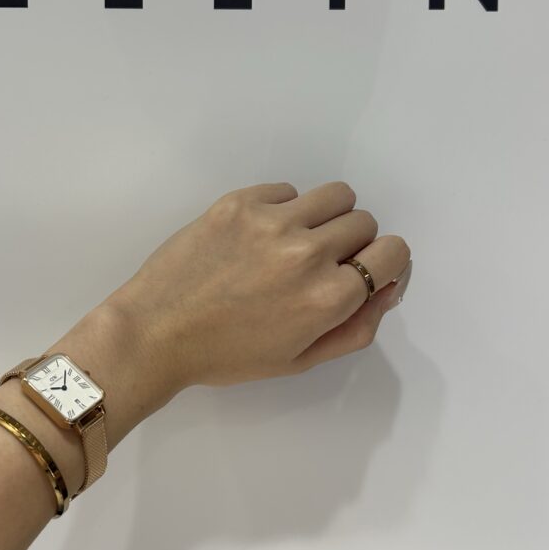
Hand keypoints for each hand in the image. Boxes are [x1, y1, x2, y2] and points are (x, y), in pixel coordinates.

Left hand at [110, 180, 411, 391]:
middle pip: (364, 222)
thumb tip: (387, 287)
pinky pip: (288, 190)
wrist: (155, 332)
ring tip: (296, 240)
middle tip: (317, 265)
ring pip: (336, 194)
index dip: (382, 263)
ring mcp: (273, 221)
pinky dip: (284, 209)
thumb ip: (357, 327)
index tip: (360, 272)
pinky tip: (256, 236)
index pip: (393, 253)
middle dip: (351, 243)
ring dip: (326, 216)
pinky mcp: (241, 201)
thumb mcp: (301, 360)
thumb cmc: (228, 356)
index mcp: (329, 298)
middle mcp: (308, 253)